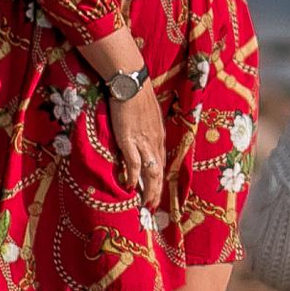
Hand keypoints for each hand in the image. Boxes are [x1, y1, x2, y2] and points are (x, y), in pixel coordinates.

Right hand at [106, 79, 168, 211]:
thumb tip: (144, 140)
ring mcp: (143, 141)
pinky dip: (132, 175)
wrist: (132, 83)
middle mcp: (155, 141)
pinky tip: (129, 186)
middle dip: (156, 192)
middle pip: (159, 172)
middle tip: (152, 207)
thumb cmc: (138, 97)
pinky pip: (133, 162)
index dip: (159, 181)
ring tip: (145, 203)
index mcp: (159, 136)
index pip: (161, 164)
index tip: (157, 194)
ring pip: (150, 171)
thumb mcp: (148, 117)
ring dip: (148, 190)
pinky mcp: (128, 138)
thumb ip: (148, 131)